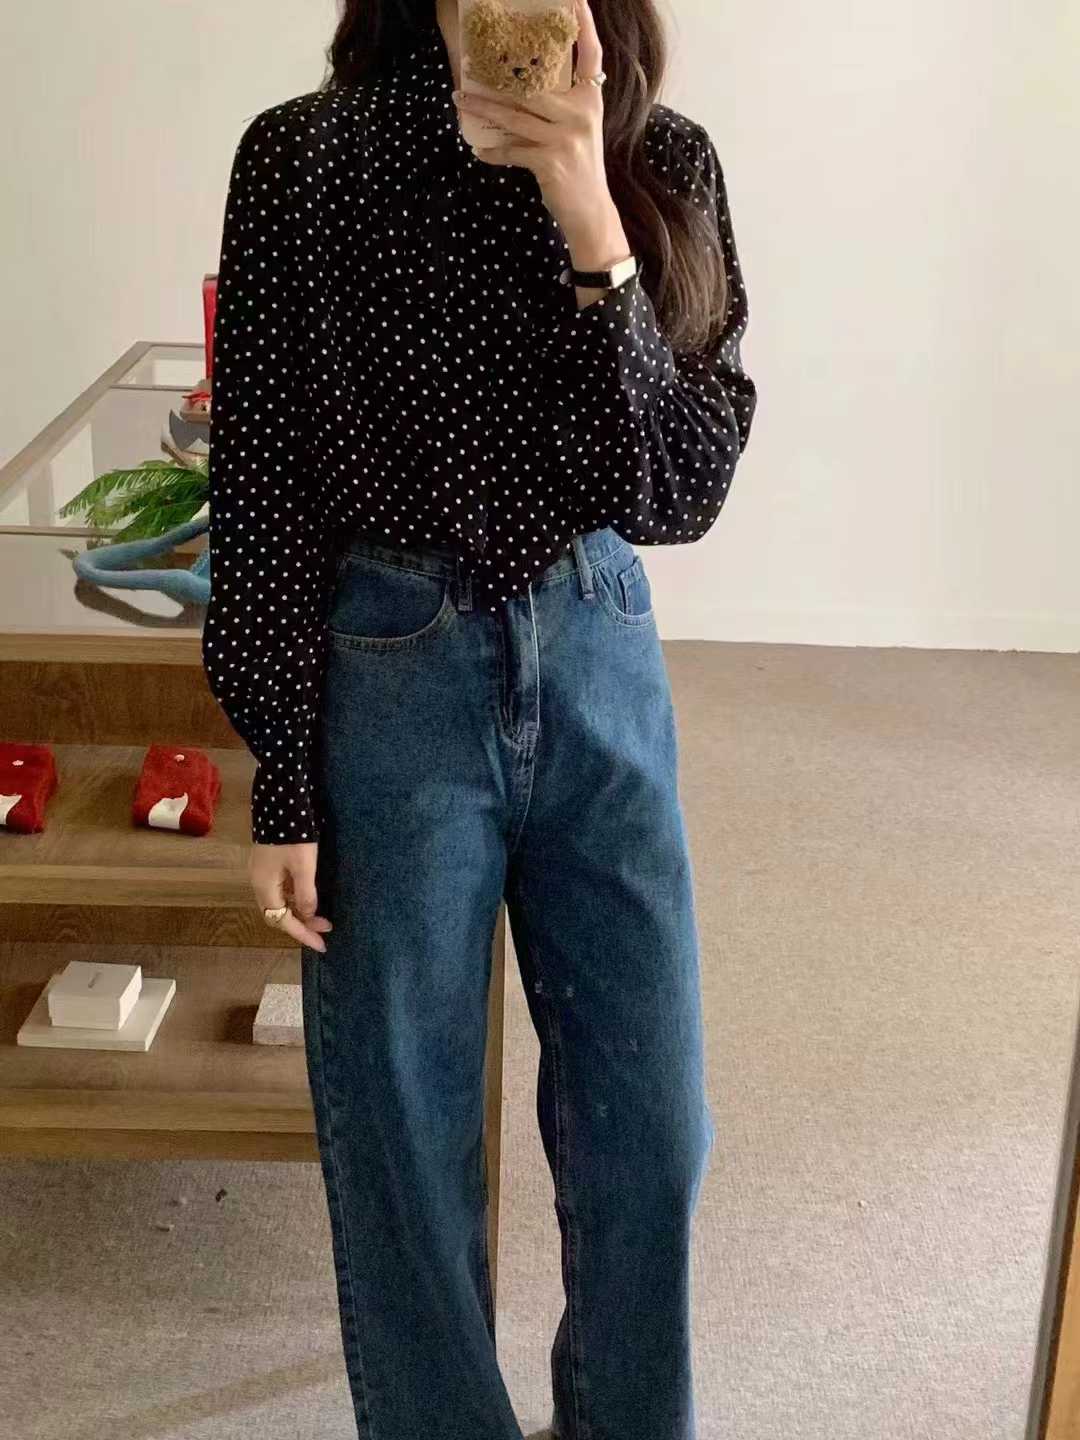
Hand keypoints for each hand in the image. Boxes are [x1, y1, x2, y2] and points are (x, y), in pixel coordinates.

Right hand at [250, 842, 332, 952]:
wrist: (279, 800)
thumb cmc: (293, 835)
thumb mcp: (304, 866)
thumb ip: (306, 894)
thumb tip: (308, 914)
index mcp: (264, 887)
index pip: (283, 921)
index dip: (303, 934)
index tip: (323, 944)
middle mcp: (258, 882)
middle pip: (277, 914)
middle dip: (301, 925)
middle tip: (325, 929)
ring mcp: (260, 872)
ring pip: (278, 901)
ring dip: (298, 911)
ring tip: (320, 916)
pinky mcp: (267, 862)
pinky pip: (279, 889)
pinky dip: (294, 898)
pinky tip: (308, 896)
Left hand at [451, 0, 627, 259]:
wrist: (591, 212)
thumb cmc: (579, 167)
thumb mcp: (578, 128)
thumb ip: (561, 104)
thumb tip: (522, 85)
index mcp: (589, 100)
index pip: (590, 55)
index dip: (583, 26)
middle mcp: (580, 114)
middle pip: (534, 84)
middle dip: (499, 75)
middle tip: (471, 61)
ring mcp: (565, 138)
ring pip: (515, 115)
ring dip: (483, 107)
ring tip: (460, 98)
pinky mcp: (550, 162)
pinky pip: (511, 150)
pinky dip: (492, 151)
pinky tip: (478, 149)